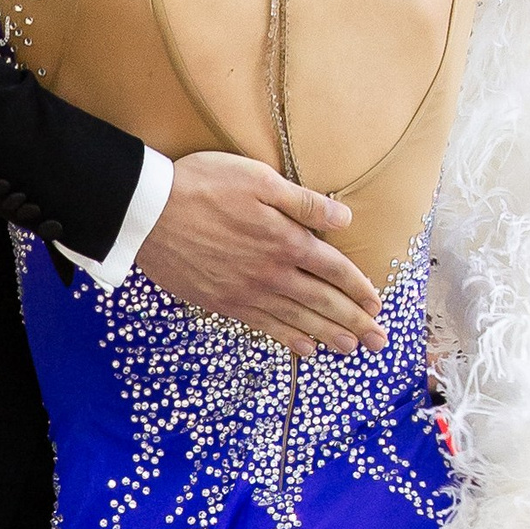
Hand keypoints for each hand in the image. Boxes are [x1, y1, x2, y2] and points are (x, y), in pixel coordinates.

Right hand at [137, 149, 384, 353]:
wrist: (149, 213)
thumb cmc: (202, 186)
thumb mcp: (258, 179)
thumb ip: (303, 202)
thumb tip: (344, 218)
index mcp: (286, 241)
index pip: (334, 269)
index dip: (359, 287)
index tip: (378, 302)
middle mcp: (272, 274)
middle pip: (324, 302)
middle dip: (356, 322)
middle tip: (381, 342)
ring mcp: (247, 293)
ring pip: (299, 320)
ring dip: (329, 335)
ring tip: (352, 349)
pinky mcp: (225, 303)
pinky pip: (266, 327)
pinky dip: (290, 339)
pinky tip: (306, 349)